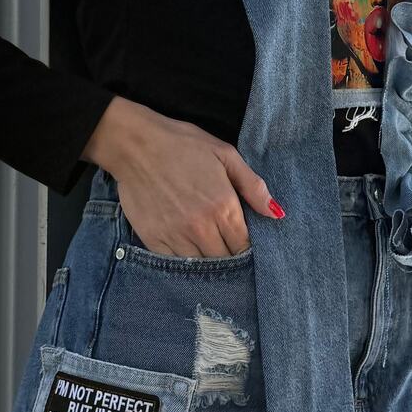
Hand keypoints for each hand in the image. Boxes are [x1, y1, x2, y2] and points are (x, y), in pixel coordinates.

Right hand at [80, 97, 282, 256]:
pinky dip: (185, 263)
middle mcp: (201, 227)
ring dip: (209, 263)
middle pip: (225, 260)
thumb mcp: (225, 155)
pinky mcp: (153, 240)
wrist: (135, 145)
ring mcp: (176, 236)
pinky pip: (176, 265)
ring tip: (209, 250)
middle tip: (228, 247)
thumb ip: (252, 186)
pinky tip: (188, 251)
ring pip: (202, 266)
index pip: (245, 245)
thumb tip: (276, 213)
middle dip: (231, 256)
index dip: (249, 248)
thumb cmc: (182, 145)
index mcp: (223, 206)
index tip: (246, 242)